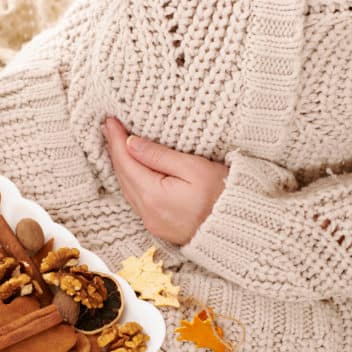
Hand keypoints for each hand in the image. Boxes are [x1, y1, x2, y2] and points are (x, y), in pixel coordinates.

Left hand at [102, 116, 228, 244]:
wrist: (242, 229)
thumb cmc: (224, 196)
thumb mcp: (194, 168)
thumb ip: (160, 156)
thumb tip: (131, 143)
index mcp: (153, 196)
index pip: (126, 162)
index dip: (116, 140)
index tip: (110, 121)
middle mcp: (147, 212)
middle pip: (122, 176)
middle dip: (114, 150)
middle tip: (109, 127)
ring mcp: (152, 221)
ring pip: (127, 188)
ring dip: (121, 165)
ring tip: (116, 143)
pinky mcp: (159, 225)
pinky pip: (136, 199)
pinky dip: (130, 180)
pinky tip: (131, 168)